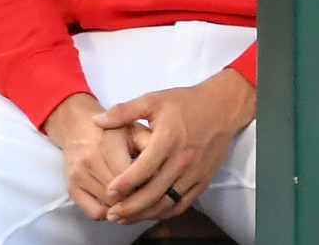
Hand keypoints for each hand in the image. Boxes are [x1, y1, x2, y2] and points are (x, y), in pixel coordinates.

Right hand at [42, 92, 146, 219]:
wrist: (79, 126)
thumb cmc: (114, 131)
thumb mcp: (135, 129)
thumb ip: (150, 144)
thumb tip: (166, 166)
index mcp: (108, 143)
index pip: (131, 179)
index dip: (147, 187)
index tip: (157, 187)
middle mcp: (90, 159)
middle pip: (120, 195)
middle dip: (138, 200)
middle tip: (150, 199)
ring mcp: (78, 174)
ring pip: (109, 207)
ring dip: (124, 209)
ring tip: (137, 201)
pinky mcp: (71, 187)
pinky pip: (94, 213)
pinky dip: (108, 214)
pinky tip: (117, 204)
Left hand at [92, 68, 255, 224]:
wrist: (221, 108)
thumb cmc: (185, 103)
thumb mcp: (153, 100)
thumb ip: (124, 111)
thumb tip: (97, 121)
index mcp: (167, 139)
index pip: (144, 168)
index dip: (125, 183)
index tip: (109, 190)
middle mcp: (181, 160)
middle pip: (154, 192)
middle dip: (130, 207)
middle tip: (112, 214)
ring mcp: (194, 173)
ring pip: (167, 202)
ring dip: (145, 214)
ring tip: (125, 218)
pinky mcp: (202, 180)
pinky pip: (182, 203)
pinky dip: (165, 212)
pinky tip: (150, 214)